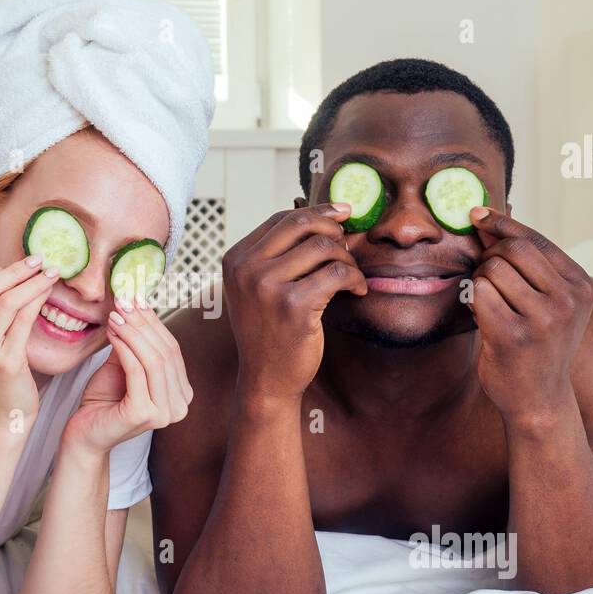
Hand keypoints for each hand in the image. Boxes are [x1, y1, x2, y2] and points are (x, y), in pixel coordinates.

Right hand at [0, 255, 57, 425]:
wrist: (1, 416)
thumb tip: (8, 270)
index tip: (17, 264)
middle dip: (16, 270)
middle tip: (38, 260)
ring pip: (7, 301)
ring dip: (32, 281)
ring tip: (50, 273)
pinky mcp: (6, 363)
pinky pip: (23, 319)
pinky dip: (37, 299)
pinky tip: (48, 292)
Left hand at [61, 297, 191, 456]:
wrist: (85, 433)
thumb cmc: (104, 400)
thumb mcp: (124, 364)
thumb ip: (135, 342)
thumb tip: (136, 303)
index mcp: (182, 393)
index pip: (172, 349)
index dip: (154, 322)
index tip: (135, 298)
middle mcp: (180, 406)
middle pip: (165, 353)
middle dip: (142, 324)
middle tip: (123, 303)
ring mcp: (165, 413)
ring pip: (153, 360)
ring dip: (132, 333)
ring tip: (115, 316)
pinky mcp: (145, 414)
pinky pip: (136, 371)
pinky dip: (124, 348)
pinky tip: (111, 333)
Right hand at [221, 203, 367, 400]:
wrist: (267, 380)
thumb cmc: (270, 331)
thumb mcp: (258, 288)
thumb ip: (279, 254)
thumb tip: (327, 214)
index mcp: (235, 260)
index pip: (281, 219)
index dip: (316, 213)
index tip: (341, 214)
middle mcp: (246, 269)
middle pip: (301, 224)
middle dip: (333, 228)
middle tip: (348, 244)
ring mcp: (267, 287)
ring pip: (323, 247)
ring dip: (347, 258)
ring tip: (350, 275)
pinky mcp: (294, 306)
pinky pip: (338, 273)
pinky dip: (355, 277)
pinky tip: (357, 289)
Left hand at [467, 206, 592, 425]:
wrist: (539, 400)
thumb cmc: (536, 345)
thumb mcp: (546, 301)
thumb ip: (523, 262)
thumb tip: (486, 218)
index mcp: (580, 285)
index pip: (535, 239)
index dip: (502, 223)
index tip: (476, 214)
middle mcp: (568, 299)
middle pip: (511, 249)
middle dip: (488, 256)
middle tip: (484, 277)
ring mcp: (544, 318)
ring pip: (492, 270)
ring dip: (480, 282)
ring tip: (490, 305)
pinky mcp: (515, 336)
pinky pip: (479, 295)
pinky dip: (474, 303)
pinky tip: (485, 320)